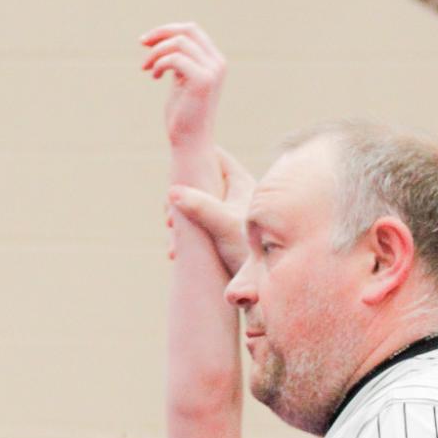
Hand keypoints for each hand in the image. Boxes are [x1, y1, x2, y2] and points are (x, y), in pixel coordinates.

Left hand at [141, 20, 225, 147]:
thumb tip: (162, 41)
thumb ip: (179, 62)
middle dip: (161, 32)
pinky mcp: (203, 81)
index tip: (146, 41)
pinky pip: (175, 59)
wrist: (190, 142)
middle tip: (141, 43)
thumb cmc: (183, 116)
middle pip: (188, 29)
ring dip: (156, 52)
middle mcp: (217, 63)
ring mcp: (212, 71)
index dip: (167, 30)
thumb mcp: (181, 82)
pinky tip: (155, 77)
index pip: (192, 31)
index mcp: (214, 61)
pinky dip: (159, 63)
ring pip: (179, 43)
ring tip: (146, 68)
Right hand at [169, 146, 254, 275]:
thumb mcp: (223, 225)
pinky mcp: (227, 234)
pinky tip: (177, 253)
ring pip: (198, 207)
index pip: (214, 155)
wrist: (268, 281)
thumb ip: (199, 206)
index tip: (173, 177)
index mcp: (239, 181)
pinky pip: (201, 226)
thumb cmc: (251, 249)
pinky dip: (188, 236)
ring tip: (173, 241)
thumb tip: (172, 191)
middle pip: (202, 182)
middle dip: (180, 199)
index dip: (192, 160)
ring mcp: (231, 214)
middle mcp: (236, 194)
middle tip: (169, 218)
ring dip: (182, 221)